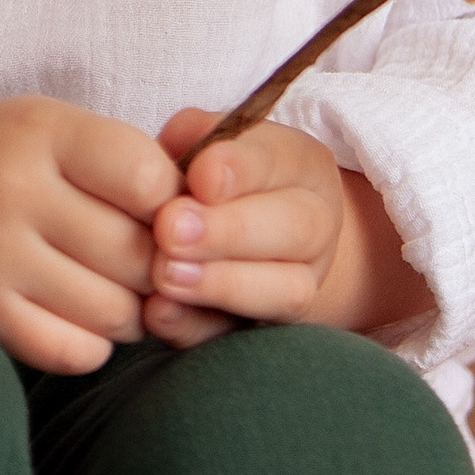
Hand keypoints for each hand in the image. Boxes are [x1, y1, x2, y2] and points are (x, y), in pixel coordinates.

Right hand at [0, 98, 175, 375]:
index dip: (171, 201)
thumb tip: (211, 227)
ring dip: (127, 305)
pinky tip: (73, 309)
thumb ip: (123, 162)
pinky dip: (90, 340)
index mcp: (36, 129)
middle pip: (139, 252)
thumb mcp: (49, 128)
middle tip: (142, 254)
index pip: (149, 177)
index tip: (156, 206)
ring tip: (106, 279)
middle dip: (156, 261)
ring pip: (116, 310)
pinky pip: (75, 352)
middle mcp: (9, 191)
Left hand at [144, 108, 423, 349]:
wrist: (240, 230)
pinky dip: (199, 328)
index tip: (199, 177)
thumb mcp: (204, 137)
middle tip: (170, 231)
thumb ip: (193, 135)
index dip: (240, 169)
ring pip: (285, 292)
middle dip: (228, 232)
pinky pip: (243, 338)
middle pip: (294, 229)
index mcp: (301, 163)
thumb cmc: (208, 169)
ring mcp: (300, 282)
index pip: (281, 159)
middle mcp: (314, 224)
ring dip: (220, 284)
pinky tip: (160, 311)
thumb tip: (179, 161)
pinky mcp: (268, 328)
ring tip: (166, 274)